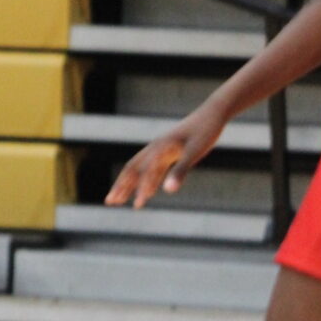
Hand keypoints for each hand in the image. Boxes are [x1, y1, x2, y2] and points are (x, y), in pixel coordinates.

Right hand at [105, 105, 228, 208]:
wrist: (211, 114)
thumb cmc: (204, 132)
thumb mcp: (194, 152)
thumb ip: (180, 171)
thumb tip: (168, 191)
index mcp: (158, 149)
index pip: (144, 172)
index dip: (140, 188)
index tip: (137, 206)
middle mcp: (154, 149)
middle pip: (132, 169)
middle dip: (120, 186)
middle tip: (109, 202)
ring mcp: (160, 150)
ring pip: (139, 169)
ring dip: (129, 184)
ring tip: (120, 199)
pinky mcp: (168, 151)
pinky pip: (152, 168)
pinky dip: (146, 181)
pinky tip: (148, 191)